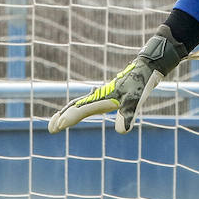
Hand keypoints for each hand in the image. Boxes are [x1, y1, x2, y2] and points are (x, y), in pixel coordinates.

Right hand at [48, 26, 189, 133]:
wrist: (147, 66)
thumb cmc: (141, 82)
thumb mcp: (136, 100)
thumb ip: (128, 114)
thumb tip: (122, 131)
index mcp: (101, 98)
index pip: (80, 110)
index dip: (69, 119)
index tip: (56, 127)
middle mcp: (98, 96)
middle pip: (75, 106)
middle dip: (63, 116)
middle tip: (51, 128)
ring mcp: (102, 94)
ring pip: (80, 103)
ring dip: (68, 112)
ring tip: (59, 120)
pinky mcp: (107, 93)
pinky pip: (87, 102)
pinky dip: (78, 108)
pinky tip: (80, 110)